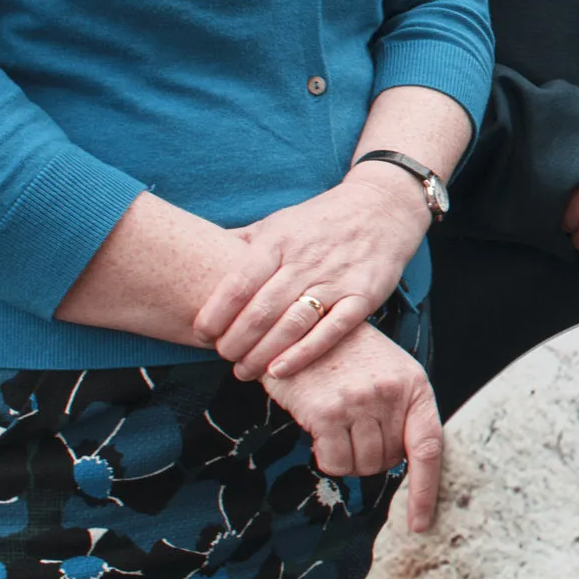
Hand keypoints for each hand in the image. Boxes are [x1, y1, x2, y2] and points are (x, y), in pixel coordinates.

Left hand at [195, 169, 431, 380]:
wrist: (382, 207)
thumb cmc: (321, 220)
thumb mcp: (279, 221)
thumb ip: (242, 242)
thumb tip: (196, 251)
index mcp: (278, 241)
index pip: (238, 283)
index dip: (215, 313)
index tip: (200, 333)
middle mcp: (305, 261)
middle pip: (261, 310)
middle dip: (235, 341)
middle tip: (222, 357)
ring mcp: (336, 280)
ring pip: (292, 324)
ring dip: (263, 353)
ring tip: (244, 371)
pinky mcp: (363, 297)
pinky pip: (331, 331)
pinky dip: (303, 354)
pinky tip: (279, 371)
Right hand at [263, 322, 447, 529]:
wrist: (302, 324)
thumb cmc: (350, 355)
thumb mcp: (391, 373)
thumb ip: (403, 413)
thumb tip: (407, 466)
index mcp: (415, 386)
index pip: (429, 448)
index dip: (424, 491)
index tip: (419, 524)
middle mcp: (391, 394)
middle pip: (388, 461)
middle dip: (372, 457)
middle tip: (355, 429)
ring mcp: (359, 402)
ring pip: (361, 465)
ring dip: (349, 457)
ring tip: (339, 424)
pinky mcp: (326, 412)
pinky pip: (334, 462)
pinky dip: (327, 457)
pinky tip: (320, 430)